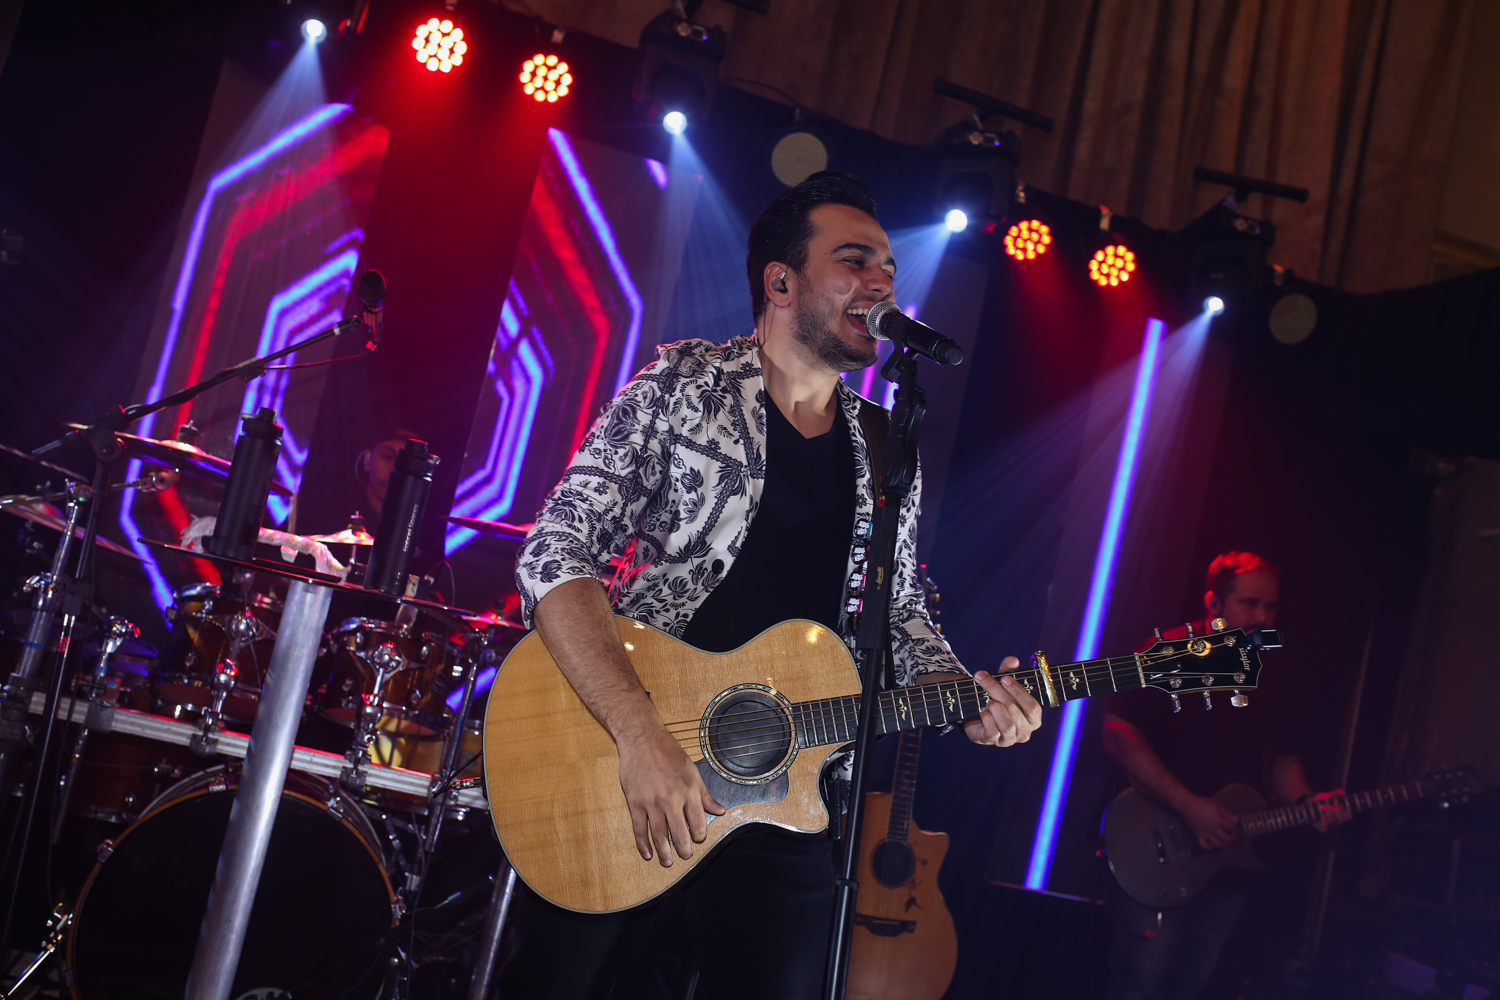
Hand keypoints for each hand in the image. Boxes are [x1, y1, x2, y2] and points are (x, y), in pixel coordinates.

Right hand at [616, 724, 724, 866]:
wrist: (642, 738)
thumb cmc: (668, 752)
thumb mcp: (692, 771)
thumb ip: (705, 794)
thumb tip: (720, 811)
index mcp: (689, 790)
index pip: (697, 823)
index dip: (699, 836)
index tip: (697, 839)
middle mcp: (671, 798)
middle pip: (679, 833)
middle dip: (684, 849)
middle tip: (685, 856)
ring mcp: (652, 802)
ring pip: (659, 835)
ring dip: (664, 852)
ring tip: (668, 861)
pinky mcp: (635, 802)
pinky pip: (639, 829)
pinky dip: (643, 844)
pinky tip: (647, 853)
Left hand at [962, 658, 1041, 746]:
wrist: (978, 716)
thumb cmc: (998, 698)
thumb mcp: (1003, 683)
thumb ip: (1008, 671)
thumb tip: (1013, 660)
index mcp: (1034, 718)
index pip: (1033, 706)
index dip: (1018, 691)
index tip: (1004, 678)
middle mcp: (1025, 731)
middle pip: (1014, 710)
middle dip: (997, 691)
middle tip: (982, 678)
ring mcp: (1011, 739)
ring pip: (1007, 725)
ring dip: (994, 708)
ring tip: (988, 701)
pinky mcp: (995, 742)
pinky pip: (993, 732)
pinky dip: (987, 719)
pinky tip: (983, 712)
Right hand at [1180, 795, 1240, 849]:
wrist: (1189, 805)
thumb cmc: (1203, 803)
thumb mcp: (1217, 805)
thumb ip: (1227, 813)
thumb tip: (1236, 819)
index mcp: (1219, 822)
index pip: (1232, 827)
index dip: (1234, 826)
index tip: (1233, 825)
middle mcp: (1214, 830)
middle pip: (1226, 838)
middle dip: (1231, 837)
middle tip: (1232, 835)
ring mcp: (1206, 834)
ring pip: (1217, 844)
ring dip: (1223, 844)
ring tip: (1224, 841)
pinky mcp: (1199, 835)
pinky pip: (1205, 845)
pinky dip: (1209, 846)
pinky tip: (1212, 843)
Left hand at [1309, 789, 1351, 831]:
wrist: (1309, 804)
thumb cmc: (1322, 801)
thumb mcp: (1328, 796)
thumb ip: (1336, 794)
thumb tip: (1343, 793)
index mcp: (1341, 815)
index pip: (1348, 817)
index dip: (1344, 811)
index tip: (1336, 803)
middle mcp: (1337, 822)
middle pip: (1342, 820)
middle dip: (1337, 811)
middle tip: (1330, 806)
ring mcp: (1329, 825)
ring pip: (1332, 822)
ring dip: (1328, 814)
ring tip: (1322, 807)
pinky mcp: (1321, 827)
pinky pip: (1324, 828)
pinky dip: (1323, 822)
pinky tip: (1322, 816)